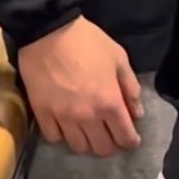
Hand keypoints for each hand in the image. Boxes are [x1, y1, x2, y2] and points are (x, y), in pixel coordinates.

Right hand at [18, 15, 143, 156]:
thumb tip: (136, 113)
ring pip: (78, 147)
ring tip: (86, 131)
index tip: (130, 138)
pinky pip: (54, 138)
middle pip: (102, 149)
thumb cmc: (87, 41)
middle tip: (108, 133)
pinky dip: (61, 135)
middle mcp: (88, 116)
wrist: (47, 30)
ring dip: (86, 142)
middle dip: (110, 144)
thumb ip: (131, 87)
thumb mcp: (118, 57)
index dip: (130, 141)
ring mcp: (63, 117)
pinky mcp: (42, 113)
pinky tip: (64, 124)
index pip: (125, 138)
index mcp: (109, 102)